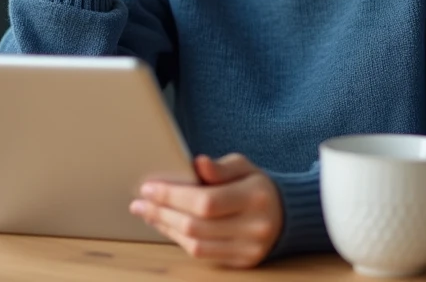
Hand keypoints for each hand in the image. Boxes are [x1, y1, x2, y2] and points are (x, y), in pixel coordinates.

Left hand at [129, 154, 283, 267]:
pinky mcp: (242, 262)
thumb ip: (220, 167)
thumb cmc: (257, 186)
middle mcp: (255, 226)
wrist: (286, 215)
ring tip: (148, 213)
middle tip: (139, 202)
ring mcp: (249, 249)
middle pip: (196, 225)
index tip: (148, 188)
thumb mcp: (244, 167)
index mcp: (255, 197)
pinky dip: (180, 239)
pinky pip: (203, 254)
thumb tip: (196, 163)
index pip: (206, 201)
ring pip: (196, 244)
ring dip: (166, 228)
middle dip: (162, 212)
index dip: (173, 196)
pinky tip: (167, 226)